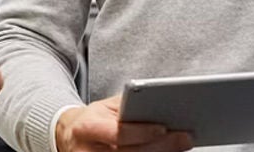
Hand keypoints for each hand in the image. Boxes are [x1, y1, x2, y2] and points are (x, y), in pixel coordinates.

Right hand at [56, 94, 192, 151]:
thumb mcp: (105, 107)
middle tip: (185, 138)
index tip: (164, 127)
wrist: (68, 136)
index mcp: (88, 128)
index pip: (119, 133)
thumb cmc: (94, 120)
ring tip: (180, 147)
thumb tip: (161, 105)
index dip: (142, 132)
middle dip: (162, 147)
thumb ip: (128, 107)